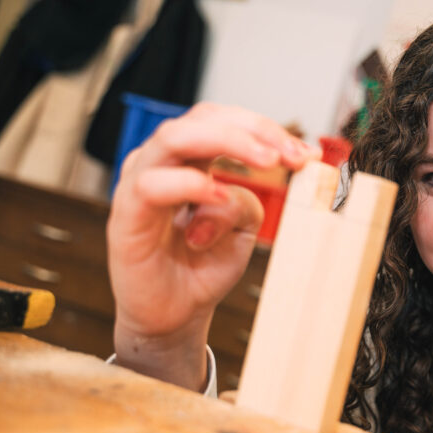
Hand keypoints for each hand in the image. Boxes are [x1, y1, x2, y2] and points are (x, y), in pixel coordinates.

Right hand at [107, 102, 318, 389]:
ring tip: (265, 161)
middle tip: (288, 154)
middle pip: (202, 118)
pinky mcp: (126, 214)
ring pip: (174, 137)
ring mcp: (140, 183)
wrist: (176, 314)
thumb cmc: (203, 265)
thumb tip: (236, 188)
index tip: (306, 153)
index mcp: (192, 160)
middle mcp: (163, 163)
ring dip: (227, 142)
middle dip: (252, 129)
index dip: (265, 129)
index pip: (225, 121)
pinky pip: (152, 184)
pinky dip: (191, 185)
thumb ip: (248, 202)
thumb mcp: (243, 229)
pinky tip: (220, 196)